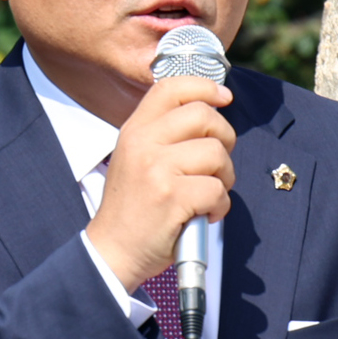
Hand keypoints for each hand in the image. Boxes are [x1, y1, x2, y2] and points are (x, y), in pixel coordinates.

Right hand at [84, 74, 236, 292]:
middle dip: (224, 139)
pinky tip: (203, 214)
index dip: (205, 87)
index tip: (224, 98)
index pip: (172, 88)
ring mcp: (157, 169)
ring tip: (206, 193)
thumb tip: (210, 113)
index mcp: (135, 130)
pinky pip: (218, 190)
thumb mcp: (136, 158)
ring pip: (217, 154)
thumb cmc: (133, 207)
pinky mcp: (173, 197)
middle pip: (204, 116)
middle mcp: (143, 143)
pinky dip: (219, 206)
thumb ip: (164, 134)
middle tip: (217, 163)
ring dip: (224, 178)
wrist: (113, 250)